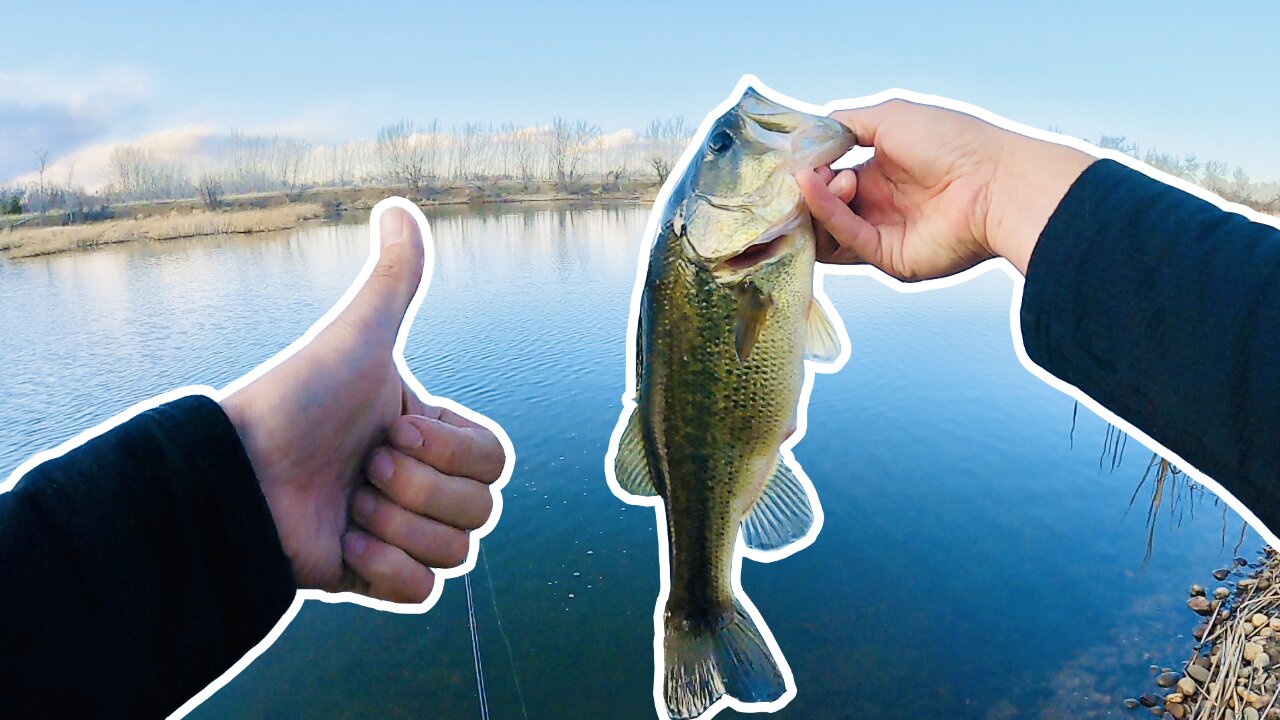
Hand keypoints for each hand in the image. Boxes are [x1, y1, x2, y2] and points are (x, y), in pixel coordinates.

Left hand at [220, 205, 504, 602]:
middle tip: (361, 468)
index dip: (449, 451)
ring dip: (397, 527)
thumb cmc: (295, 401)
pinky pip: (424, 591)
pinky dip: (388, 569)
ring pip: (457, 553)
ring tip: (346, 506)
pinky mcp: (374, 579)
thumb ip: (393, 280)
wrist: (234, 473)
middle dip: (417, 489)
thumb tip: (399, 205)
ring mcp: (399, 534)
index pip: (495, 461)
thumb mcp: (356, 338)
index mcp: (430, 436)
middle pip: (481, 510)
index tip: (390, 430)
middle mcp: (421, 486)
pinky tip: (345, 545)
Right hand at [796, 99, 1095, 278]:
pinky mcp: (886, 258)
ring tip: (813, 178)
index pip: (830, 177)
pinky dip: (824, 212)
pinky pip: (845, 239)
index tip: (791, 157)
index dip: (808, 169)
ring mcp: (882, 233)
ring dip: (812, 202)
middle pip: (821, 208)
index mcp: (882, 172)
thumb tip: (806, 136)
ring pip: (825, 230)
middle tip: (797, 172)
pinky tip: (813, 187)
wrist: (996, 181)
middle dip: (804, 189)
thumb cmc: (954, 142)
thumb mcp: (890, 116)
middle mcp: (880, 205)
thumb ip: (845, 124)